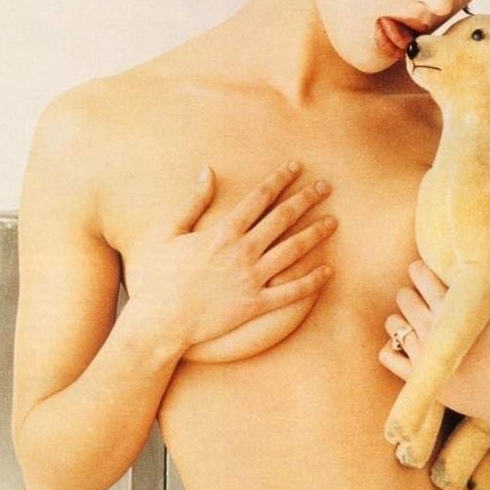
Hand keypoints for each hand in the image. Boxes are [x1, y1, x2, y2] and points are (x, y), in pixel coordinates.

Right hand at [128, 161, 336, 355]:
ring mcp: (251, 279)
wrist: (159, 322)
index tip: (296, 167)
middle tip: (326, 187)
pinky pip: (291, 292)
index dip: (280, 179)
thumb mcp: (169, 232)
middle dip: (306, 199)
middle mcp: (242, 252)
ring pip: (293, 251)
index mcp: (223, 231)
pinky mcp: (255, 305)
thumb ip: (193, 202)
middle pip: (283, 218)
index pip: (259, 197)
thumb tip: (208, 171)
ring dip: (315, 234)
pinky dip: (312, 281)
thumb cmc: (157, 277)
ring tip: (332, 222)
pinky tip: (328, 271)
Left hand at [378, 239, 489, 429]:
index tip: (426, 272)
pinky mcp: (419, 380)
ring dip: (400, 318)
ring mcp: (424, 357)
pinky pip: (388, 356)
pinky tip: (407, 344)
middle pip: (404, 297)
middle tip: (422, 296)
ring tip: (415, 319)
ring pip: (393, 325)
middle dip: (410, 292)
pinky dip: (391, 348)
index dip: (420, 270)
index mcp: (455, 312)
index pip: (422, 276)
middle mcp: (434, 332)